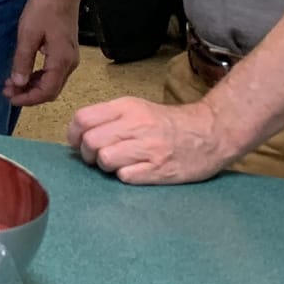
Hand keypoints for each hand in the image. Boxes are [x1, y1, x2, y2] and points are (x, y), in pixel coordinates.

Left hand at [4, 0, 81, 105]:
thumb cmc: (45, 8)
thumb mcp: (28, 33)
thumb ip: (23, 60)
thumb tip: (18, 83)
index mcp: (61, 61)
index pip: (47, 91)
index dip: (28, 99)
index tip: (10, 98)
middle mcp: (70, 63)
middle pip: (51, 90)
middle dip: (29, 94)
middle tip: (7, 91)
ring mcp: (70, 58)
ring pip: (52, 82)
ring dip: (33, 85)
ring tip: (12, 84)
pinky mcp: (66, 51)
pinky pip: (53, 72)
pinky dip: (39, 76)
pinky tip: (25, 73)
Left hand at [66, 95, 234, 184]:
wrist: (211, 133)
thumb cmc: (168, 123)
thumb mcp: (138, 108)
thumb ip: (109, 118)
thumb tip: (78, 134)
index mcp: (127, 107)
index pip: (83, 118)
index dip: (73, 134)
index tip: (76, 142)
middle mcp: (136, 125)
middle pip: (91, 141)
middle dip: (87, 153)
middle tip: (96, 157)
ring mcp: (148, 149)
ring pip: (105, 159)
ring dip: (104, 166)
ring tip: (116, 164)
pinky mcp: (159, 170)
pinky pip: (125, 177)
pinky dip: (124, 176)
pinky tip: (133, 171)